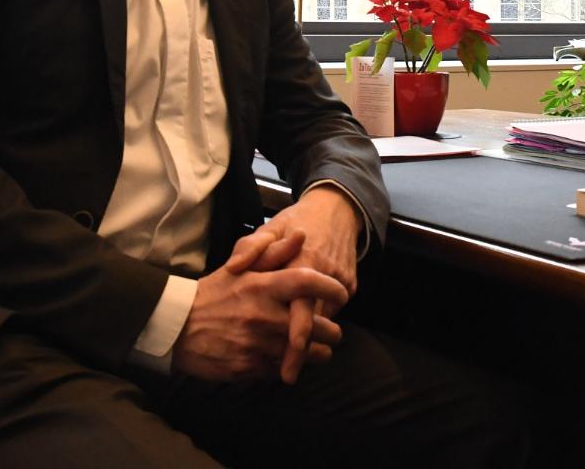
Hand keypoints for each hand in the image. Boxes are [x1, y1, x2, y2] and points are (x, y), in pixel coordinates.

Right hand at [171, 227, 347, 381]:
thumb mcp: (241, 267)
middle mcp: (263, 315)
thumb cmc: (214, 292)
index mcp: (262, 286)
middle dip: (332, 331)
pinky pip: (282, 369)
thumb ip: (274, 252)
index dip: (330, 287)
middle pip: (315, 325)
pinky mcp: (249, 368)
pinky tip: (293, 360)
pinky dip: (292, 366)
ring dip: (318, 353)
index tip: (342, 292)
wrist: (177, 327)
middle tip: (335, 331)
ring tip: (322, 349)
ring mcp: (257, 344)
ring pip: (304, 353)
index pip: (307, 281)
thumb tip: (301, 235)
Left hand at [252, 186, 362, 383]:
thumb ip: (250, 246)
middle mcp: (325, 273)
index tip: (286, 361)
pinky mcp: (351, 283)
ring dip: (311, 337)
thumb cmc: (296, 220)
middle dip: (304, 352)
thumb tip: (233, 268)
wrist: (337, 208)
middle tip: (287, 376)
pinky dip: (320, 319)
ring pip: (326, 317)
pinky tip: (307, 329)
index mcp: (303, 259)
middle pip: (317, 321)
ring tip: (290, 358)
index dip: (297, 336)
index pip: (302, 305)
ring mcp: (342, 279)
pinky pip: (333, 308)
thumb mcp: (270, 226)